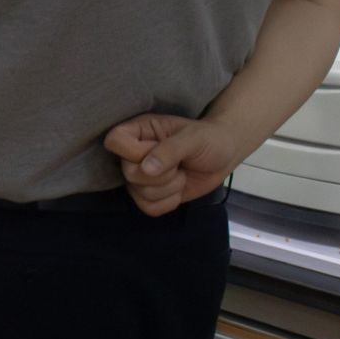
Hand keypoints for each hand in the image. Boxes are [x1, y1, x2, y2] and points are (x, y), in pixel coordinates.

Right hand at [103, 114, 243, 216]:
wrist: (225, 156)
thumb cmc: (210, 138)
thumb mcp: (193, 138)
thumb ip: (170, 150)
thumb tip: (146, 169)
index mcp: (140, 131)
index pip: (115, 141)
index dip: (134, 152)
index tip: (158, 150)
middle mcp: (135, 153)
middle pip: (128, 173)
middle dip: (161, 176)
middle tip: (179, 166)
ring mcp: (142, 175)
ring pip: (138, 193)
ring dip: (168, 189)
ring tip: (182, 175)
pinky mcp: (151, 194)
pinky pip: (148, 208)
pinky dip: (168, 203)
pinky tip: (179, 190)